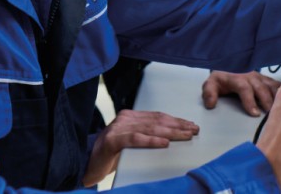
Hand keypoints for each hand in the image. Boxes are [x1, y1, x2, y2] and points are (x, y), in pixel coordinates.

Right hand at [82, 109, 199, 186]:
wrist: (87, 164)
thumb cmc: (112, 155)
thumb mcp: (131, 142)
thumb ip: (145, 135)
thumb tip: (171, 137)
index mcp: (130, 116)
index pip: (157, 116)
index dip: (175, 120)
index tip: (191, 125)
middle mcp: (125, 119)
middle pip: (157, 121)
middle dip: (178, 126)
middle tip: (194, 130)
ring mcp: (118, 128)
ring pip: (149, 129)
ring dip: (170, 132)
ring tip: (185, 135)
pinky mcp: (112, 141)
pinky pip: (135, 139)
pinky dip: (151, 141)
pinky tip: (164, 143)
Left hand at [202, 70, 280, 116]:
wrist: (228, 64)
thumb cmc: (222, 78)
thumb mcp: (211, 83)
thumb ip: (209, 93)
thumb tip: (211, 104)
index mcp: (237, 78)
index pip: (244, 89)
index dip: (250, 101)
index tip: (254, 114)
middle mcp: (250, 76)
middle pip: (261, 88)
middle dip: (266, 101)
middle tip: (270, 113)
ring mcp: (260, 77)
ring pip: (271, 85)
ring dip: (277, 96)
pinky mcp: (266, 79)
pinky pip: (277, 83)